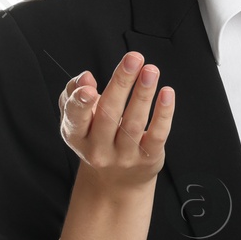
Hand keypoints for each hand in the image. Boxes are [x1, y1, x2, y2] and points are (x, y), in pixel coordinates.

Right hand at [59, 50, 175, 197]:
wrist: (116, 181)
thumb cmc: (96, 137)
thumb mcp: (77, 118)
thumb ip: (74, 94)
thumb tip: (85, 78)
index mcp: (76, 136)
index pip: (76, 118)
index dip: (80, 102)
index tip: (88, 85)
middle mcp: (98, 149)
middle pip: (109, 114)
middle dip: (121, 83)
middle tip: (133, 58)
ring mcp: (124, 156)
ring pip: (134, 122)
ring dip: (144, 93)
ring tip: (151, 70)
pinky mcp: (148, 159)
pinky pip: (157, 134)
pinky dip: (163, 113)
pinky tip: (167, 93)